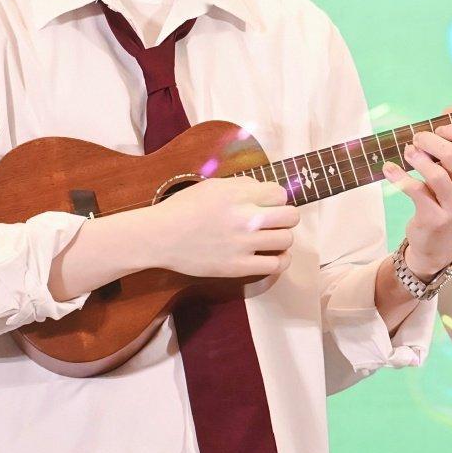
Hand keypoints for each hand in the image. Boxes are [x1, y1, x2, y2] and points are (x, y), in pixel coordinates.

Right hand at [152, 175, 300, 278]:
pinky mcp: (238, 267)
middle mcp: (245, 218)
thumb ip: (242, 185)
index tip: (267, 203)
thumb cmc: (184, 207)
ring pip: (286, 239)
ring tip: (271, 237)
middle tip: (274, 220)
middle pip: (290, 216)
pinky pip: (275, 265)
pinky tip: (274, 255)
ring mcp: (243, 244)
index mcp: (238, 195)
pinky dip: (280, 260)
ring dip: (282, 237)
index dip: (276, 198)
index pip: (280, 194)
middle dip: (285, 216)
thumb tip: (265, 190)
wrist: (161, 236)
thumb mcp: (212, 185)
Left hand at [382, 104, 451, 280]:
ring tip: (405, 152)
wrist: (437, 244)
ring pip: (436, 173)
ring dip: (415, 158)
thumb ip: (451, 143)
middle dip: (429, 141)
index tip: (438, 128)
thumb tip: (449, 108)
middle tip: (415, 139)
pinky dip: (398, 176)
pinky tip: (388, 168)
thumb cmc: (442, 200)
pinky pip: (415, 191)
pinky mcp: (435, 218)